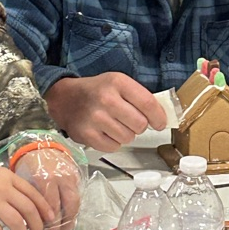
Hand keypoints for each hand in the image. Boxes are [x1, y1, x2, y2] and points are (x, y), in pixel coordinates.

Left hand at [15, 148, 81, 229]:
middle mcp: (60, 178)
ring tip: (65, 228)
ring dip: (71, 218)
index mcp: (44, 179)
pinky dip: (74, 207)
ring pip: (75, 202)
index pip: (51, 207)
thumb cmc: (29, 164)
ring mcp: (70, 176)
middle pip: (66, 207)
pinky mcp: (76, 175)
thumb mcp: (24, 180)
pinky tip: (69, 215)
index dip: (50, 223)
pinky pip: (77, 194)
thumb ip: (31, 198)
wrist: (41, 145)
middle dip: (63, 224)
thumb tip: (31, 220)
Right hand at [44, 73, 166, 151]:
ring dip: (126, 134)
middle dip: (140, 126)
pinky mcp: (87, 135)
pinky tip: (105, 131)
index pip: (148, 103)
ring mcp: (95, 118)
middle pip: (140, 124)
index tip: (160, 123)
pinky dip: (113, 142)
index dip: (159, 117)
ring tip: (114, 124)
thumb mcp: (117, 83)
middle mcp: (106, 99)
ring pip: (128, 138)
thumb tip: (162, 117)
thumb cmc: (97, 91)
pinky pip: (113, 147)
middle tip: (131, 121)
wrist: (65, 98)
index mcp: (117, 82)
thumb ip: (139, 97)